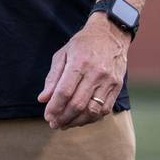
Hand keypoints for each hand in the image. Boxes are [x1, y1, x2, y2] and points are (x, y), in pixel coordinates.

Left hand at [37, 13, 129, 128]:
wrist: (110, 34)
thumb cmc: (82, 44)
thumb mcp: (63, 54)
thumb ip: (53, 78)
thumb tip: (43, 99)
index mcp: (79, 62)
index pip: (65, 91)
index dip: (55, 107)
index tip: (47, 116)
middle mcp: (96, 73)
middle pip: (78, 103)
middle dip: (63, 117)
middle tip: (54, 124)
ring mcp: (109, 81)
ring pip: (92, 110)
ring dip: (77, 121)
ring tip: (65, 124)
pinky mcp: (117, 87)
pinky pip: (104, 109)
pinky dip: (91, 118)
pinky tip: (81, 119)